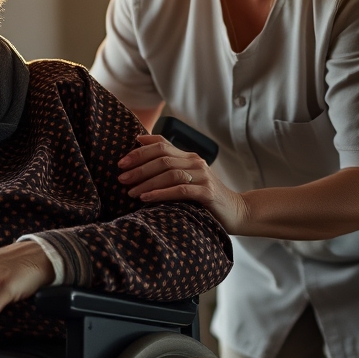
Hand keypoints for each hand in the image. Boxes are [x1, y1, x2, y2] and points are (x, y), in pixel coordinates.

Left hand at [117, 134, 249, 232]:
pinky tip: (146, 199)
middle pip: (162, 157)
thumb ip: (169, 172)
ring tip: (130, 191)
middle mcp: (195, 162)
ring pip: (169, 173)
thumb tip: (138, 168)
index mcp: (189, 157)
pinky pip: (180, 190)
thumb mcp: (187, 182)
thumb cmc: (206, 199)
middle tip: (121, 177)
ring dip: (146, 181)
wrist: (237, 212)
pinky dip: (161, 193)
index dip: (140, 150)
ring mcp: (203, 177)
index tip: (122, 161)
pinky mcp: (207, 193)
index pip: (161, 145)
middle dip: (138, 167)